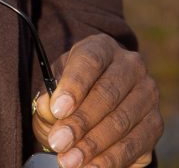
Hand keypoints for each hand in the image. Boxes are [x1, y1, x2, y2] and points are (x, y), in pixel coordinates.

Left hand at [32, 34, 162, 167]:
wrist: (101, 101)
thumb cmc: (74, 89)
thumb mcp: (56, 84)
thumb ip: (49, 95)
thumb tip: (48, 109)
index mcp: (102, 47)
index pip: (90, 61)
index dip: (73, 85)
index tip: (57, 109)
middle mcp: (131, 66)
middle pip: (107, 93)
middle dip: (80, 122)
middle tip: (58, 142)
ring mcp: (147, 94)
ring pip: (121, 122)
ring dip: (93, 145)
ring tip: (69, 161)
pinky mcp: (155, 123)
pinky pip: (134, 145)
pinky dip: (110, 159)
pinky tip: (90, 167)